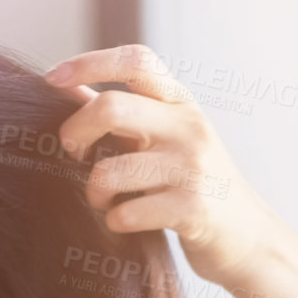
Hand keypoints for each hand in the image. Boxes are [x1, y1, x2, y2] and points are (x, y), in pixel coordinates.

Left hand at [44, 43, 281, 292]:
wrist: (246, 236)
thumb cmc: (192, 186)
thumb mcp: (166, 139)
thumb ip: (124, 116)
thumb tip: (70, 89)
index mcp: (180, 103)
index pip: (135, 61)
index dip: (89, 62)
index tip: (51, 79)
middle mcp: (189, 127)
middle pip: (110, 107)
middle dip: (75, 132)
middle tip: (73, 153)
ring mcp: (193, 167)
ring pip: (108, 172)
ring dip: (94, 192)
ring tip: (105, 201)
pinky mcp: (192, 209)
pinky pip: (125, 213)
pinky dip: (114, 222)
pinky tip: (125, 223)